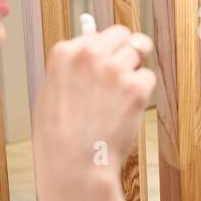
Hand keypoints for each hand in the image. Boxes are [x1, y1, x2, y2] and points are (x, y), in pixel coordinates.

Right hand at [31, 24, 154, 200]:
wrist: (73, 166)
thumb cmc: (58, 137)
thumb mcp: (51, 92)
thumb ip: (72, 67)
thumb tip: (92, 45)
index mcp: (65, 52)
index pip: (97, 33)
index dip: (104, 50)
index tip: (104, 65)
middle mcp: (90, 55)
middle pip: (123, 35)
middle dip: (126, 51)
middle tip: (122, 76)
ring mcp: (114, 70)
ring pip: (139, 54)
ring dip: (133, 73)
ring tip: (117, 101)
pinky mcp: (135, 88)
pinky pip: (148, 78)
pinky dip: (142, 93)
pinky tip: (125, 111)